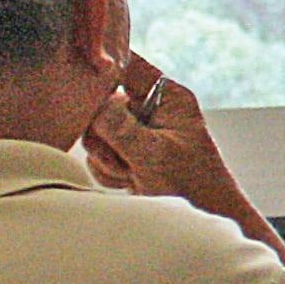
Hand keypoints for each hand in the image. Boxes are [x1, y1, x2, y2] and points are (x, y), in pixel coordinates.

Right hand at [86, 54, 254, 217]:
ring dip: (108, 158)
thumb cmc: (193, 186)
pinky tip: (130, 182)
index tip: (80, 79)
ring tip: (133, 174)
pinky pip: (100, 155)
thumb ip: (119, 126)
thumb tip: (95, 102)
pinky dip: (109, 171)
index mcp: (168, 97)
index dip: (101, 66)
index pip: (128, 64)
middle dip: (105, 135)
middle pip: (102, 103)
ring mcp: (139, 133)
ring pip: (96, 133)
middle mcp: (152, 110)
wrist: (204, 219)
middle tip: (124, 157)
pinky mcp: (130, 155)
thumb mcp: (154, 154)